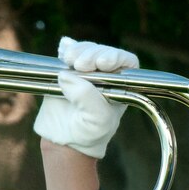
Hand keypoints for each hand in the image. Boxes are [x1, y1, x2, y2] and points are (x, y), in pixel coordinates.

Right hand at [33, 37, 138, 158]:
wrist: (65, 141)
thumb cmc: (89, 133)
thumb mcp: (97, 120)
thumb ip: (87, 97)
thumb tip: (68, 75)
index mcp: (121, 85)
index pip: (126, 61)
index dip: (115, 57)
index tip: (102, 63)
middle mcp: (106, 75)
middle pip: (103, 52)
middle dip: (92, 54)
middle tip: (80, 65)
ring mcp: (85, 71)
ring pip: (85, 50)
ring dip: (77, 51)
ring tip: (68, 60)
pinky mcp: (66, 71)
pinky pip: (68, 52)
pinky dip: (66, 48)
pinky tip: (63, 49)